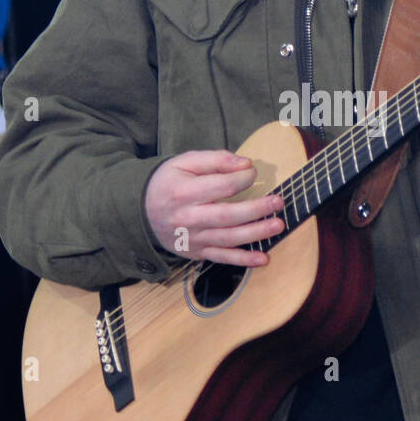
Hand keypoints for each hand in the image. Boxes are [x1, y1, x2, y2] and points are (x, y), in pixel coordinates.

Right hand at [144, 150, 285, 266]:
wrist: (141, 211)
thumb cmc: (168, 182)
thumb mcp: (185, 162)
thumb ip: (215, 159)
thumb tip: (245, 163)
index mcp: (184, 192)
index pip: (221, 186)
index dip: (243, 178)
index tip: (252, 172)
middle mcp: (188, 218)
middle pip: (227, 216)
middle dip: (256, 209)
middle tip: (278, 202)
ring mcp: (193, 238)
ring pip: (228, 239)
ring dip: (256, 234)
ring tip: (278, 225)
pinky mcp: (196, 252)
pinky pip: (222, 258)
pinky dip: (243, 260)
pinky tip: (263, 258)